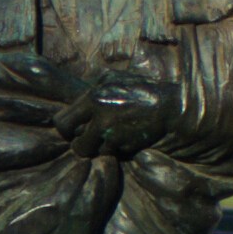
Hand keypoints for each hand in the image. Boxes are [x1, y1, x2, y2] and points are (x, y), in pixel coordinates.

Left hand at [71, 59, 185, 153]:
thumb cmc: (142, 91)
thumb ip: (94, 92)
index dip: (68, 128)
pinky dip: (116, 150)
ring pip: (90, 150)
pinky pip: (110, 153)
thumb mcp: (114, 80)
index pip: (63, 120)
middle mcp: (99, 113)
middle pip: (73, 140)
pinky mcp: (123, 144)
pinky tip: (126, 139)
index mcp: (93, 95)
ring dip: (98, 148)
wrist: (169, 106)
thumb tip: (75, 105)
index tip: (75, 130)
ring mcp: (111, 130)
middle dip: (80, 143)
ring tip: (109, 140)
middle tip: (87, 141)